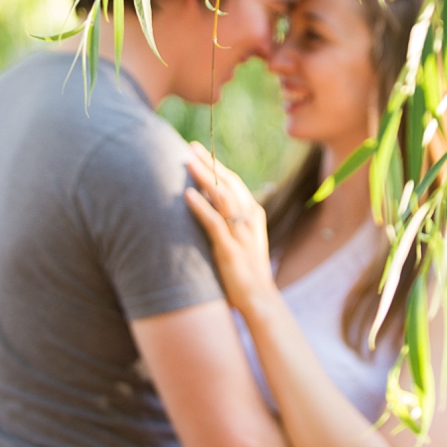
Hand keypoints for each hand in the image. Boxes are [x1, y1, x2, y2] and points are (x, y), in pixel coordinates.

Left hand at [185, 141, 276, 315]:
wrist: (260, 300)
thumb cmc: (246, 273)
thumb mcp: (241, 242)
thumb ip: (228, 223)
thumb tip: (207, 205)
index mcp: (253, 215)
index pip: (234, 183)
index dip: (217, 166)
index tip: (201, 152)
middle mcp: (249, 220)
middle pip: (227, 183)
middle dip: (209, 163)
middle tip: (191, 146)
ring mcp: (241, 233)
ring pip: (221, 197)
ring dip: (204, 177)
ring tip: (187, 161)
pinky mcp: (230, 249)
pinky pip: (214, 223)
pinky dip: (201, 207)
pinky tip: (188, 195)